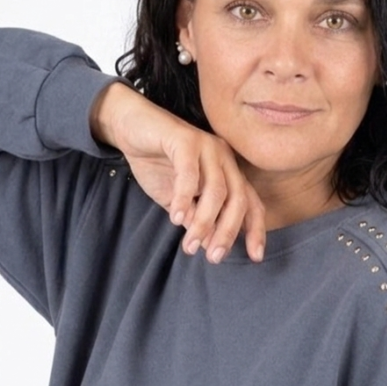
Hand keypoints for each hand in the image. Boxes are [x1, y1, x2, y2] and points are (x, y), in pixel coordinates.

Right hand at [90, 81, 265, 262]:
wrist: (130, 128)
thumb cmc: (157, 164)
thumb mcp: (178, 201)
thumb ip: (194, 219)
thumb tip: (207, 246)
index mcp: (228, 171)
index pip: (251, 203)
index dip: (256, 230)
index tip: (256, 257)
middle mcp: (224, 157)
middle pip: (238, 199)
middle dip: (228, 232)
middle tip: (214, 257)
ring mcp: (207, 146)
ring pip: (216, 190)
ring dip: (205, 221)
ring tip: (189, 245)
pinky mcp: (185, 139)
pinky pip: (190, 173)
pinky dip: (184, 198)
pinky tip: (176, 218)